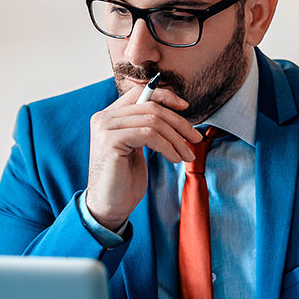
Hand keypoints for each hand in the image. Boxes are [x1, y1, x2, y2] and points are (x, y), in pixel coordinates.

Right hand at [86, 83, 201, 228]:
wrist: (110, 206)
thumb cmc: (125, 179)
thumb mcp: (136, 146)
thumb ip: (144, 126)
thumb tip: (173, 110)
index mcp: (109, 116)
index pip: (139, 92)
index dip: (165, 95)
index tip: (185, 107)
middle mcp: (104, 118)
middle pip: (151, 108)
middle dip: (179, 123)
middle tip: (195, 139)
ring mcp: (105, 129)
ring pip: (153, 121)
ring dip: (176, 139)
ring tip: (186, 155)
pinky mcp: (111, 142)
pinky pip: (149, 134)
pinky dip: (167, 146)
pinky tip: (174, 159)